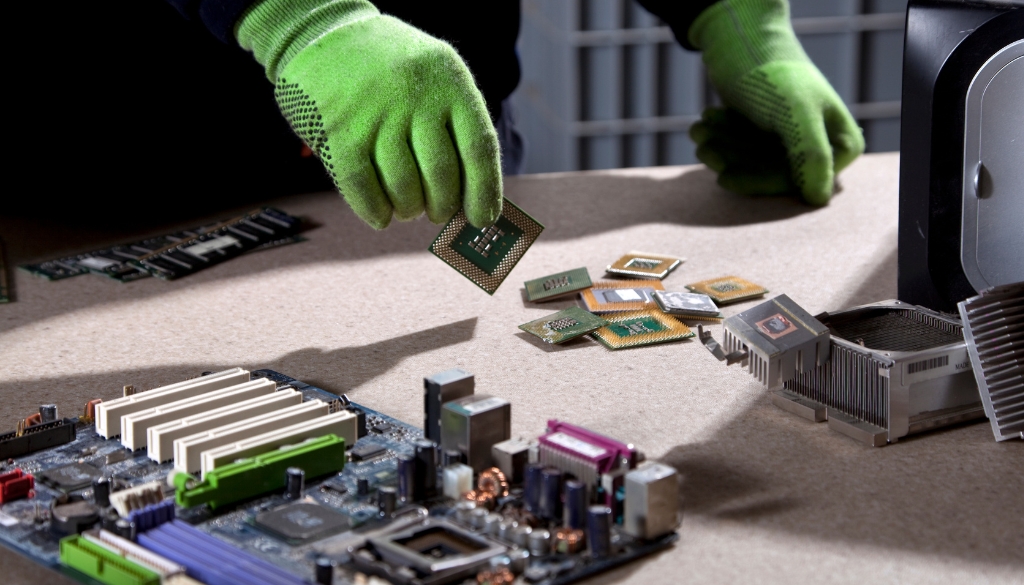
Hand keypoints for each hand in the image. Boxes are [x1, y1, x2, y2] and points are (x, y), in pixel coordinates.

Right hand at [237, 0, 502, 228]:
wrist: (325, 32)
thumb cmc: (392, 69)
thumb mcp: (435, 74)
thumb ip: (456, 124)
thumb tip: (475, 198)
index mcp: (449, 80)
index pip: (479, 148)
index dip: (484, 192)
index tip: (482, 219)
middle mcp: (416, 95)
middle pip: (442, 176)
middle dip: (442, 206)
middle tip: (437, 212)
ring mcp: (376, 113)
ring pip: (404, 188)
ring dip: (408, 209)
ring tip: (408, 207)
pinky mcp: (339, 131)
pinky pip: (363, 188)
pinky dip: (375, 211)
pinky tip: (381, 215)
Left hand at [688, 0, 864, 204]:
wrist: (742, 36)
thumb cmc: (772, 73)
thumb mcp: (794, 113)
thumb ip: (810, 154)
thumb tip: (818, 199)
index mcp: (842, 144)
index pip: (798, 184)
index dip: (760, 183)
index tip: (724, 177)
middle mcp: (822, 144)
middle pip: (771, 175)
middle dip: (732, 161)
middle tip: (701, 146)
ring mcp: (794, 138)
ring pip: (753, 163)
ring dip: (721, 148)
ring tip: (698, 129)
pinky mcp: (769, 132)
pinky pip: (743, 150)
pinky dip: (721, 138)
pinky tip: (704, 121)